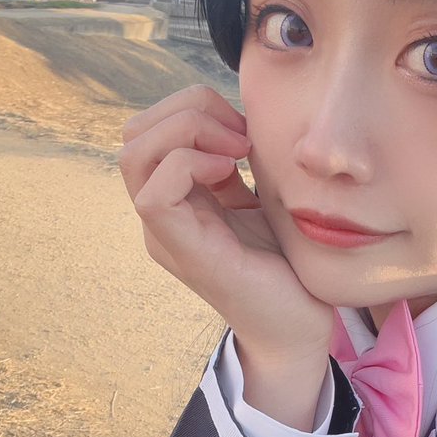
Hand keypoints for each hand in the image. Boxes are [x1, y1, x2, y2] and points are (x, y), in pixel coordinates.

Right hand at [119, 85, 333, 366]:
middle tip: (241, 134)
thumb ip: (239, 164)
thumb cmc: (289, 268)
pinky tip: (230, 172)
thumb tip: (239, 117)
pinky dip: (189, 164)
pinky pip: (153, 195)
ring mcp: (166, 236)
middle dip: (188, 111)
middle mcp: (161, 217)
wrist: (301, 329)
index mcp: (178, 200)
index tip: (245, 126)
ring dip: (189, 131)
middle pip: (135, 134)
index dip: (193, 106)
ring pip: (135, 154)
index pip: (150, 129)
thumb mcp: (261, 200)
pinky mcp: (183, 254)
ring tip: (236, 149)